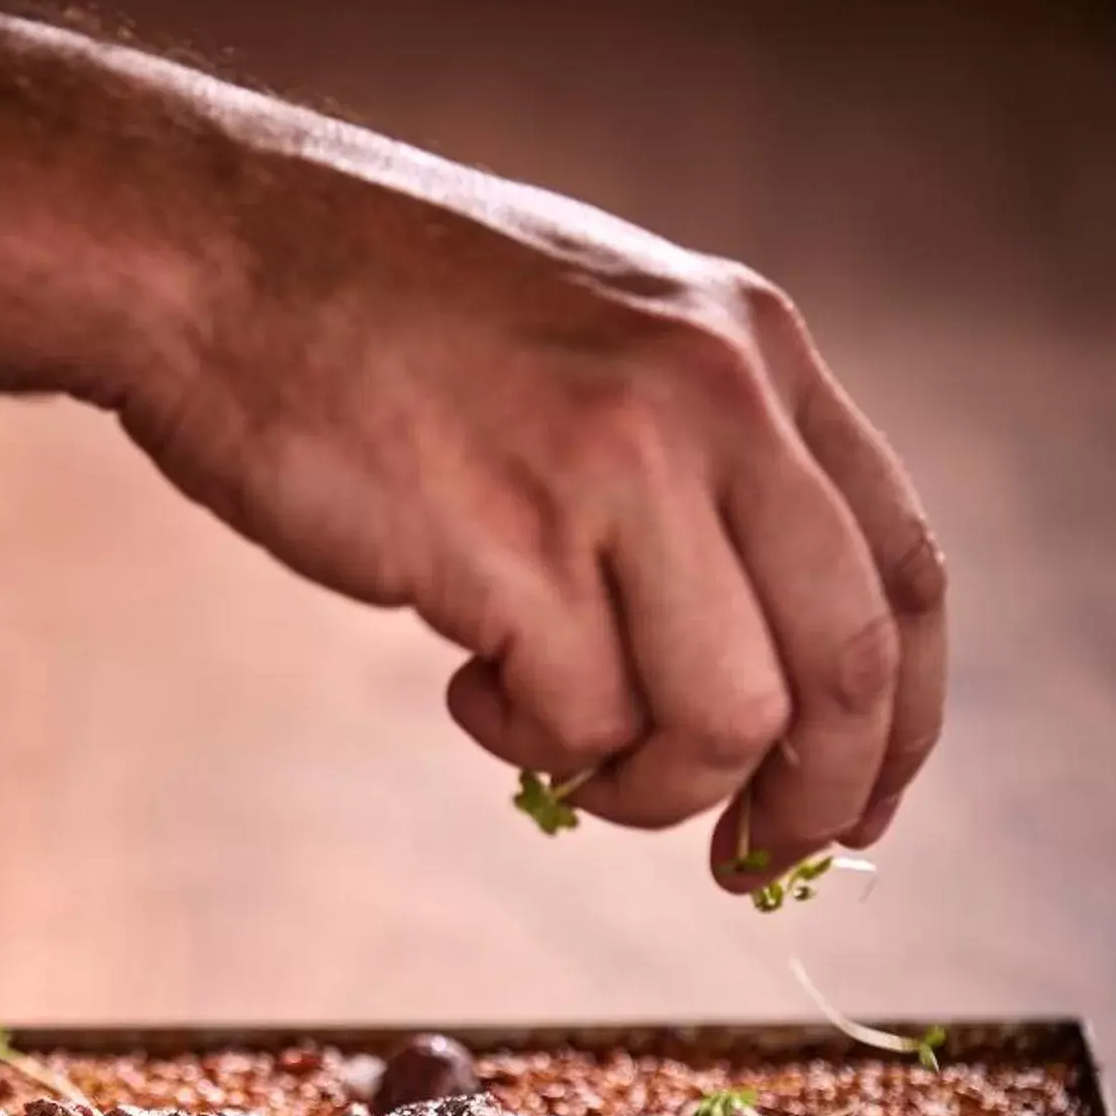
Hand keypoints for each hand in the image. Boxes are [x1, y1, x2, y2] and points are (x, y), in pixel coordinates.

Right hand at [118, 135, 946, 875]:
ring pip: (726, 718)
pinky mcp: (511, 544)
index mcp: (753, 348)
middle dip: (809, 801)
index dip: (895, 722)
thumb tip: (755, 664)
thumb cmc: (375, 315)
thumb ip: (693, 462)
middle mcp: (715, 399)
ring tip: (557, 749)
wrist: (213, 255)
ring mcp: (618, 467)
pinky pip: (581, 723)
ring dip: (647, 785)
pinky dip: (530, 744)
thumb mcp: (596, 338)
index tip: (853, 808)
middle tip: (744, 860)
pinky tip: (467, 684)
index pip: (902, 568)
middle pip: (845, 664)